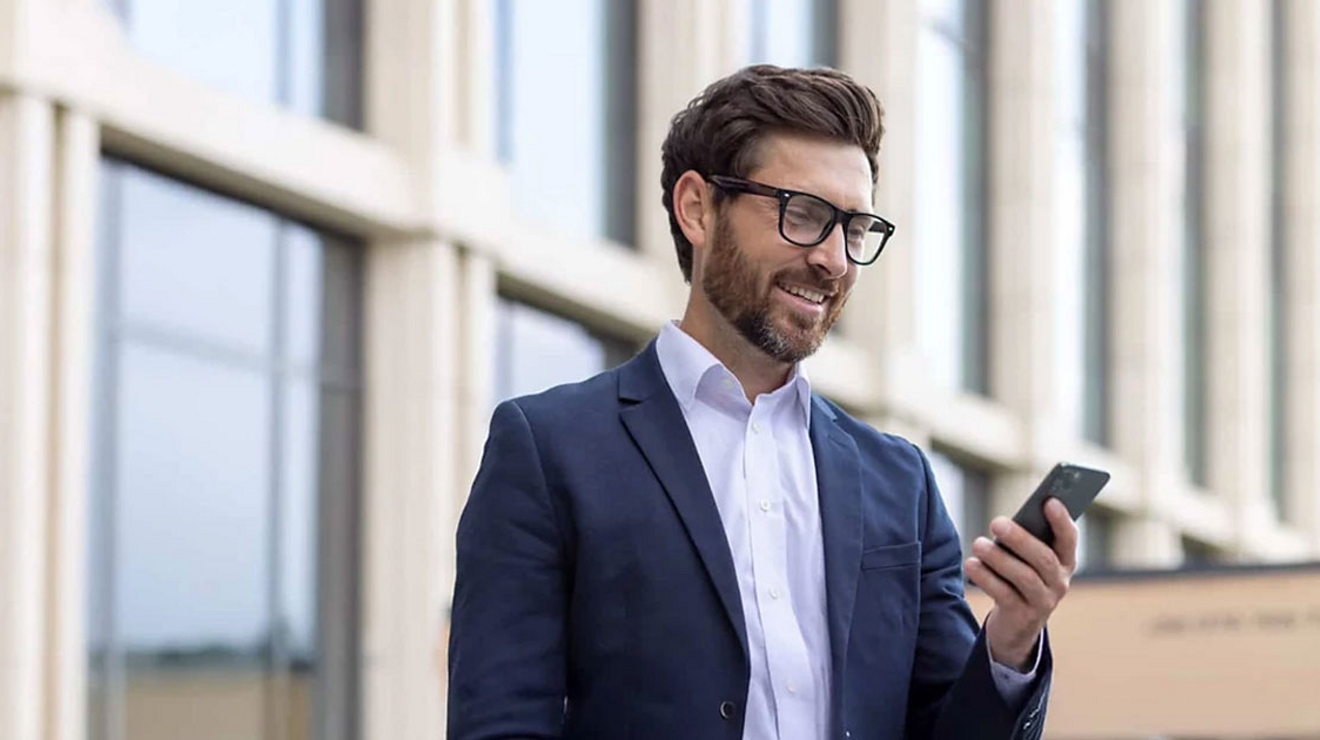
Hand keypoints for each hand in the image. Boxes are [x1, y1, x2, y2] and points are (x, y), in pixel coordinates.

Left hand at [965, 498, 1076, 669]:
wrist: (1016, 624)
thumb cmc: (1020, 576)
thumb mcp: (1026, 559)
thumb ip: (1024, 542)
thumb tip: (1006, 523)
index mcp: (1064, 561)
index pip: (1069, 539)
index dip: (1061, 521)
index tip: (1049, 501)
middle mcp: (1059, 582)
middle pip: (1044, 559)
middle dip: (1020, 539)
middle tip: (996, 522)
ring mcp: (1043, 601)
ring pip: (1024, 577)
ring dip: (999, 558)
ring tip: (978, 544)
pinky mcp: (1023, 616)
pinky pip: (1004, 594)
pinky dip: (986, 577)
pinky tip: (972, 564)